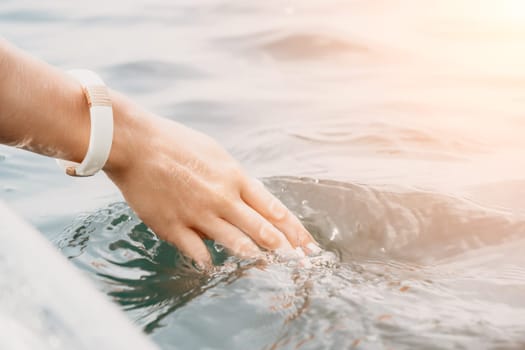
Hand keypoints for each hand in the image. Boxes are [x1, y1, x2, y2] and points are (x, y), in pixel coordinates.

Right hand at [103, 94, 317, 265]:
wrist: (136, 143)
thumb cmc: (176, 144)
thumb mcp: (215, 154)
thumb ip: (235, 178)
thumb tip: (253, 197)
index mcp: (234, 177)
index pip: (273, 208)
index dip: (293, 228)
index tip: (306, 242)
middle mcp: (222, 198)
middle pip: (261, 229)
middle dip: (284, 247)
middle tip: (299, 262)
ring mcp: (199, 214)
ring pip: (235, 243)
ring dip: (253, 256)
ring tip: (266, 266)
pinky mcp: (174, 227)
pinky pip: (198, 252)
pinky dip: (208, 261)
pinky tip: (212, 267)